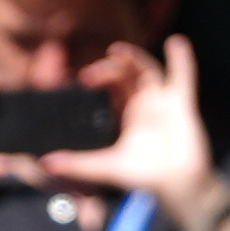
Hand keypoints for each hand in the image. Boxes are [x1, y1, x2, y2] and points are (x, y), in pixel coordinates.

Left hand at [41, 34, 218, 221]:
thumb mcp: (105, 168)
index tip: (83, 77)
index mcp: (125, 112)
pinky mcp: (182, 106)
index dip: (99, 76)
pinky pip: (183, 78)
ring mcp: (163, 101)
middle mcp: (143, 102)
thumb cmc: (143, 175)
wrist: (174, 187)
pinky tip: (176, 43)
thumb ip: (77, 164)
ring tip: (117, 51)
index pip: (110, 86)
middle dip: (110, 69)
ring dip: (135, 59)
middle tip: (91, 73)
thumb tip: (45, 163)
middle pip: (126, 75)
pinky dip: (181, 61)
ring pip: (148, 71)